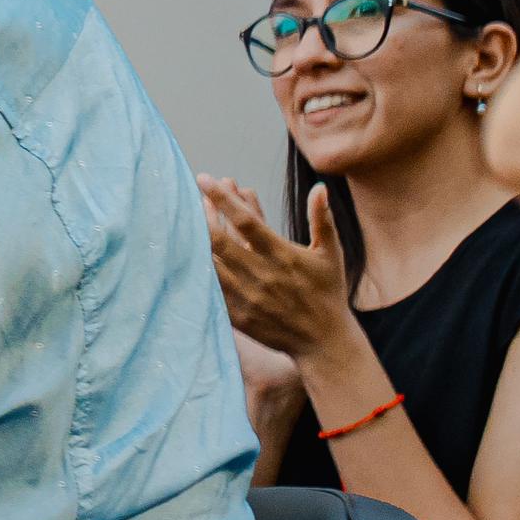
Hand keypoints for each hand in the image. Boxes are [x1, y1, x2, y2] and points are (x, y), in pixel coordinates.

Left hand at [200, 175, 357, 358]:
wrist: (323, 340)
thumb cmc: (328, 291)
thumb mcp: (330, 253)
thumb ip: (322, 219)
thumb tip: (319, 187)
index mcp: (282, 255)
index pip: (246, 221)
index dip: (223, 198)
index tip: (205, 178)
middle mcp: (261, 275)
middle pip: (220, 240)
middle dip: (203, 214)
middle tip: (193, 196)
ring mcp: (246, 296)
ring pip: (211, 263)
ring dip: (197, 239)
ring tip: (188, 219)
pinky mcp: (237, 314)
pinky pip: (210, 288)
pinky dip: (199, 269)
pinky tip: (188, 253)